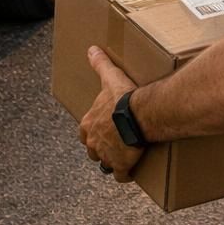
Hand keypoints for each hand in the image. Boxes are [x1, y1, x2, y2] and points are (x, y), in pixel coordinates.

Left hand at [78, 46, 144, 183]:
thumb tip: (91, 49)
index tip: (105, 128)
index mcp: (88, 125)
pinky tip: (132, 170)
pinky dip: (125, 174)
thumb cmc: (123, 96)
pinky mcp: (121, 166)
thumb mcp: (109, 77)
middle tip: (116, 142)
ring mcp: (106, 156)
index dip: (94, 131)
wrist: (139, 114)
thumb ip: (100, 64)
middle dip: (101, 148)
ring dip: (112, 161)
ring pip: (105, 163)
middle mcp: (93, 143)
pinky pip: (120, 176)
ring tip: (124, 155)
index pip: (85, 132)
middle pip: (93, 150)